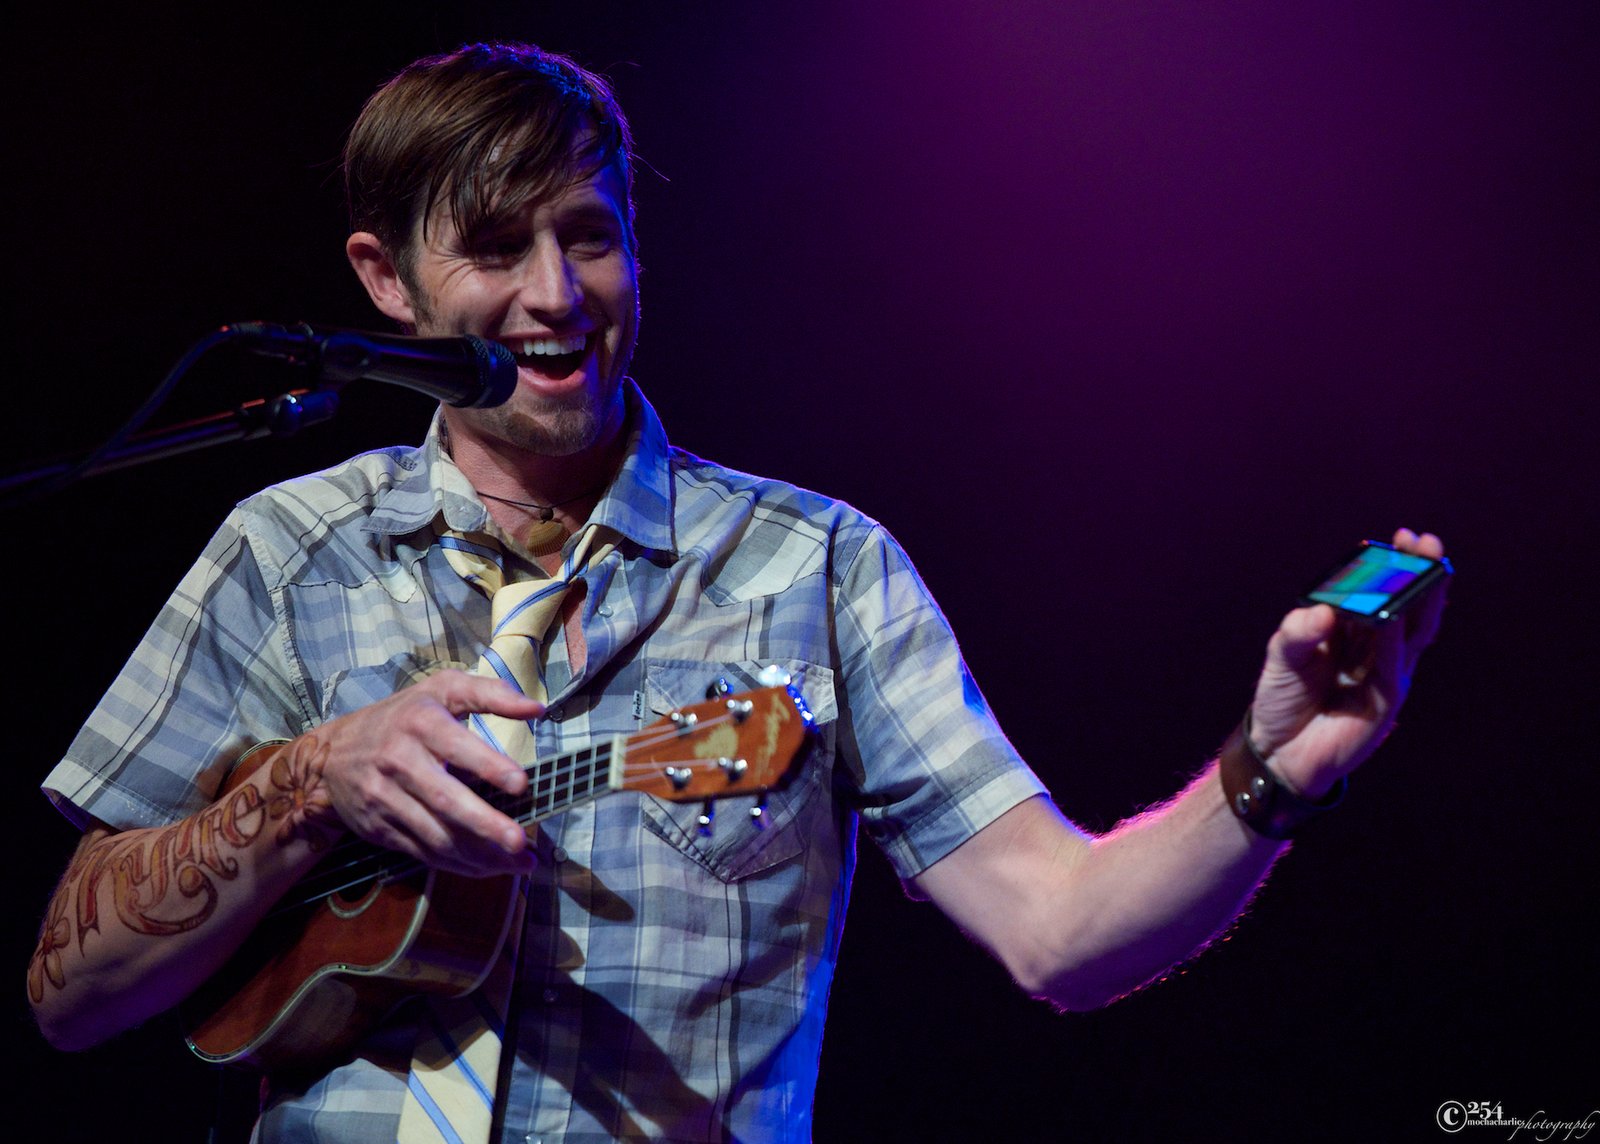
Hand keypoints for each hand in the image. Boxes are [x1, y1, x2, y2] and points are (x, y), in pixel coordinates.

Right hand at [299, 670, 544, 875]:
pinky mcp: (379, 828)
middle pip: (445, 798)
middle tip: (520, 841)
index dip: (488, 765)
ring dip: (478, 854)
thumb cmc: (402, 717)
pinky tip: (488, 867)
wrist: (331, 755)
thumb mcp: (441, 690)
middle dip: (484, 823)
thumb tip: (536, 709)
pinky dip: (457, 864)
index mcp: (419, 722)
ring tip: (518, 862)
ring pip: (435, 834)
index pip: (456, 746)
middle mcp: (399, 761)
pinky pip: (422, 852)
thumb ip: (490, 694)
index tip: (520, 784)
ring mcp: (385, 798)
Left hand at [1248, 528, 1447, 797]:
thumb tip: (1323, 611)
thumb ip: (1298, 633)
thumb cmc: (1283, 698)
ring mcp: (1384, 673)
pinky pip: (1393, 662)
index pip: (1375, 594)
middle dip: (1416, 572)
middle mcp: (1373, 649)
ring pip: (1411, 629)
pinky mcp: (1385, 698)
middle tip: (1423, 541)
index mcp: (1350, 633)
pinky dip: (1392, 637)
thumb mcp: (1282, 657)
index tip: (1394, 538)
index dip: (1388, 567)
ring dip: (1421, 598)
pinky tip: (1392, 613)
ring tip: (1429, 564)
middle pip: (1403, 605)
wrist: (1279, 751)